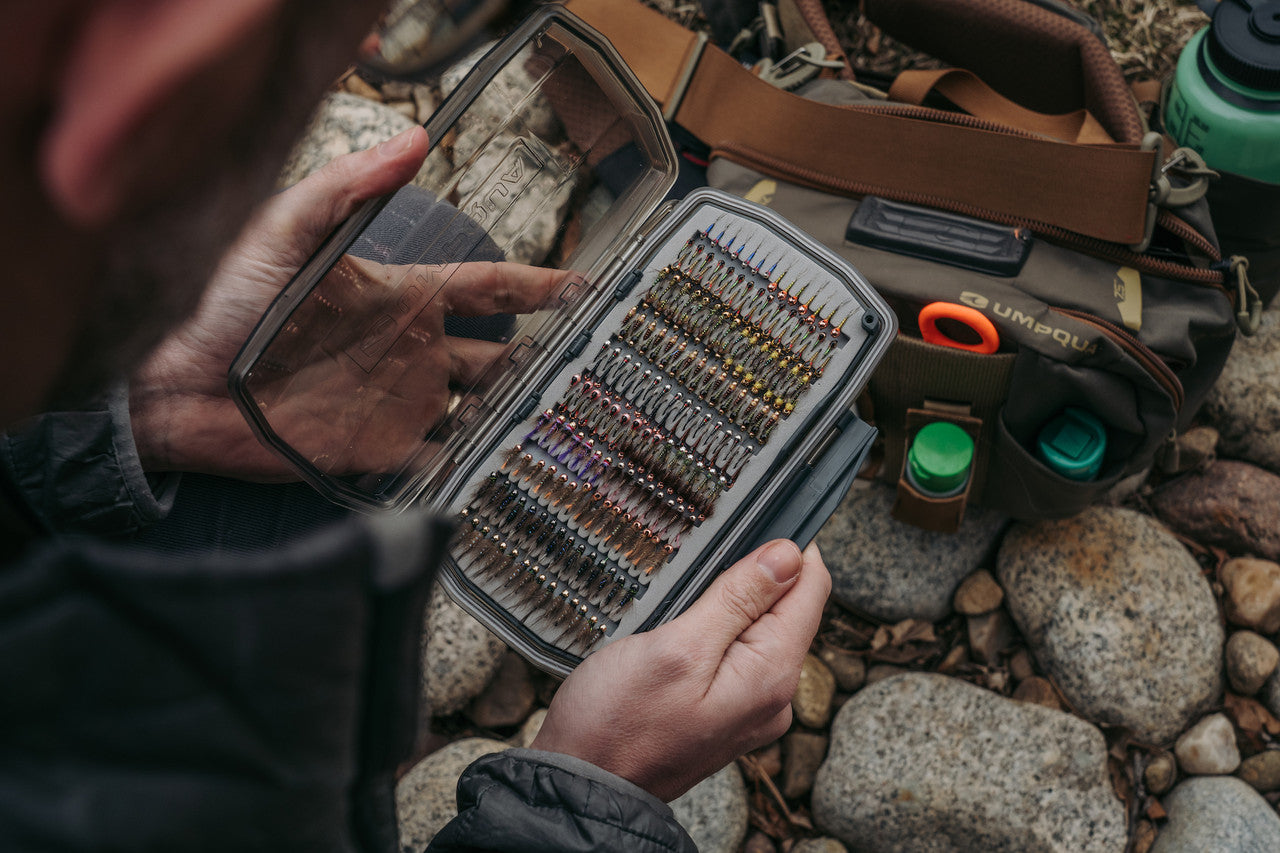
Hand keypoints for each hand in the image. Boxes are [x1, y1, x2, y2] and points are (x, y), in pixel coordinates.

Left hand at [130, 126, 573, 480]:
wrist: (168, 380)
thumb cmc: (216, 298)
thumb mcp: (283, 228)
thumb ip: (346, 188)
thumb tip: (413, 138)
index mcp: (396, 296)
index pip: (483, 289)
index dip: (535, 286)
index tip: (582, 287)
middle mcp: (406, 349)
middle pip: (493, 354)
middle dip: (539, 358)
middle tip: (584, 366)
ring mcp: (393, 400)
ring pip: (475, 407)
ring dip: (512, 412)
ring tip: (555, 419)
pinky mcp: (371, 448)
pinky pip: (433, 457)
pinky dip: (467, 463)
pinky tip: (497, 463)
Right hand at [531, 539, 830, 801]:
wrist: (582, 785)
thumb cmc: (618, 723)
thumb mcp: (678, 647)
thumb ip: (738, 599)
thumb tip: (789, 555)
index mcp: (772, 674)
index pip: (812, 588)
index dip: (785, 548)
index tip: (745, 528)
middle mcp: (773, 694)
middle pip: (786, 607)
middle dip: (748, 577)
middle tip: (693, 574)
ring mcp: (749, 706)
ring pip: (757, 628)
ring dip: (725, 603)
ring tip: (676, 605)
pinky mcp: (723, 710)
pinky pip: (735, 654)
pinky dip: (711, 631)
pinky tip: (675, 632)